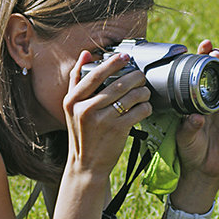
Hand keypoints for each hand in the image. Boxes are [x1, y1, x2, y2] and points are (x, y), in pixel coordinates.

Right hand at [62, 50, 152, 175]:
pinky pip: (139, 110)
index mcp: (72, 100)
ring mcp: (102, 120)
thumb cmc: (82, 134)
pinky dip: (146, 107)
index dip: (112, 62)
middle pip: (119, 83)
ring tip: (144, 93)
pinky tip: (144, 108)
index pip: (94, 74)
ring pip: (132, 95)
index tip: (125, 56)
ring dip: (143, 92)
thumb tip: (85, 54)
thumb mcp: (72, 108)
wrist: (87, 165)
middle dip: (136, 77)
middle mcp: (85, 109)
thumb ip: (76, 81)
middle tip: (141, 77)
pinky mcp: (118, 130)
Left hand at [174, 40, 218, 195]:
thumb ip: (189, 128)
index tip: (201, 46)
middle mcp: (208, 96)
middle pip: (212, 71)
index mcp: (192, 98)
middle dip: (214, 58)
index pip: (195, 73)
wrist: (205, 165)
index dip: (198, 58)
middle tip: (214, 52)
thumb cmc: (190, 150)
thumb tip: (196, 117)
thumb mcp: (185, 138)